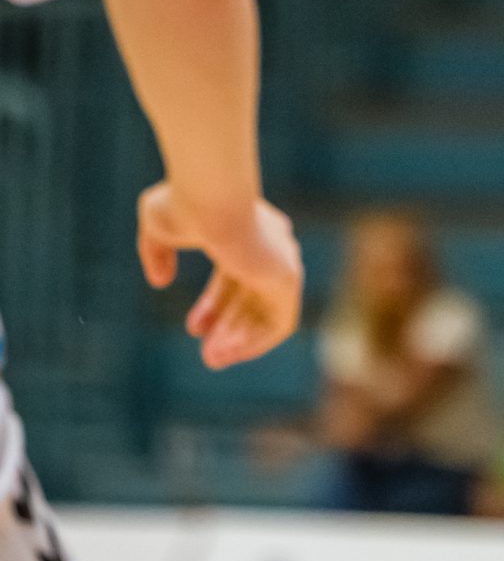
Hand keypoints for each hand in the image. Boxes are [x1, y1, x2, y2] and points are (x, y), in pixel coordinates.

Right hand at [137, 183, 302, 370]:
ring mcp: (282, 260)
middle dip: (229, 326)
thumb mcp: (160, 226)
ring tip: (213, 360)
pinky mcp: (288, 277)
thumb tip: (161, 280)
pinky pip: (280, 321)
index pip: (238, 274)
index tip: (195, 328)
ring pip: (267, 311)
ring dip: (240, 339)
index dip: (216, 304)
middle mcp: (272, 244)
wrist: (212, 200)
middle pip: (253, 296)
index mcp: (249, 228)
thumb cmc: (185, 206)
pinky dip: (254, 341)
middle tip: (208, 353)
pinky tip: (226, 353)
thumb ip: (158, 252)